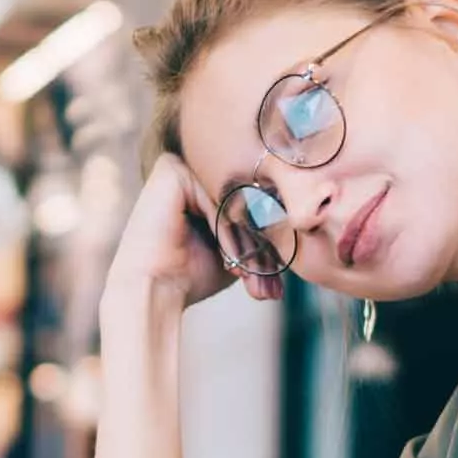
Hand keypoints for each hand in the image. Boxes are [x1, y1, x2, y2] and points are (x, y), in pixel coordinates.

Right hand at [106, 154, 283, 307]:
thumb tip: (303, 224)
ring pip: (234, 199)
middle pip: (244, 198)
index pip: (250, 201)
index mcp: (204, 184)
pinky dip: (226, 231)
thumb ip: (258, 230)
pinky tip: (229, 261)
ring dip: (247, 242)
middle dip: (260, 247)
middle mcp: (191, 170)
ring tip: (251, 277)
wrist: (154, 291)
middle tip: (269, 284)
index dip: (267, 242)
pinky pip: (215, 196)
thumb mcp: (236, 251)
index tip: (275, 282)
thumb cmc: (190, 276)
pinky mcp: (171, 169)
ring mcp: (180, 166)